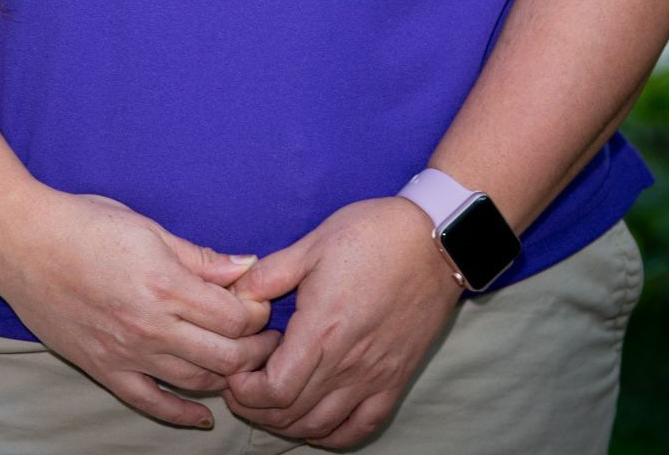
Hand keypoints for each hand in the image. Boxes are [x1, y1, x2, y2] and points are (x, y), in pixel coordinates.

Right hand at [0, 189, 281, 429]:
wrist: (22, 242)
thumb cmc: (83, 223)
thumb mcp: (148, 227)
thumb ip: (199, 256)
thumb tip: (246, 267)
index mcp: (165, 284)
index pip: (234, 316)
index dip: (256, 312)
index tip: (260, 302)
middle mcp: (150, 326)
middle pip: (225, 355)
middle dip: (255, 349)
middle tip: (265, 338)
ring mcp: (127, 354)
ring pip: (196, 381)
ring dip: (227, 376)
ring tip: (243, 363)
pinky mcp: (105, 370)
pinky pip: (152, 404)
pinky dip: (183, 415)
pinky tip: (204, 417)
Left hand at [222, 197, 464, 448]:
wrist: (434, 241)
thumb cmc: (372, 235)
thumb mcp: (313, 243)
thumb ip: (269, 274)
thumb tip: (236, 295)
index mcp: (322, 330)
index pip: (274, 390)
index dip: (245, 392)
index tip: (234, 374)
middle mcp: (348, 364)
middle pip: (292, 414)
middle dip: (257, 409)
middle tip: (241, 390)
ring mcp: (374, 377)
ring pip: (322, 426)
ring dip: (288, 425)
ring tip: (270, 405)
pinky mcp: (395, 381)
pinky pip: (361, 428)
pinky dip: (332, 435)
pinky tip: (315, 423)